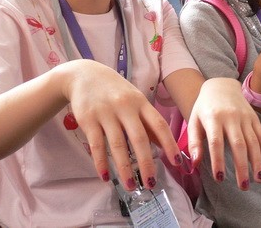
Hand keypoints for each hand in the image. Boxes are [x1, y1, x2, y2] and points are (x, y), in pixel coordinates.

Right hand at [63, 60, 180, 191]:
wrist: (83, 74)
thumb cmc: (114, 90)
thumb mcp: (134, 100)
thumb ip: (147, 121)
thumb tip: (162, 144)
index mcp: (140, 102)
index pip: (159, 124)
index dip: (169, 144)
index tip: (177, 162)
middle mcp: (125, 107)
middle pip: (139, 138)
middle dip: (147, 163)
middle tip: (151, 183)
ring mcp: (106, 113)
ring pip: (118, 145)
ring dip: (124, 169)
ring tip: (130, 186)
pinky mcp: (88, 119)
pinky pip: (97, 145)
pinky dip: (101, 163)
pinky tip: (105, 177)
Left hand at [187, 78, 260, 189]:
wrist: (221, 84)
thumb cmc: (205, 107)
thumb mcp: (194, 121)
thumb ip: (194, 142)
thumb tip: (195, 163)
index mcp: (213, 117)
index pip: (216, 141)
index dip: (218, 160)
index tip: (220, 179)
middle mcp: (231, 117)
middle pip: (238, 144)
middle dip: (242, 166)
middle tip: (243, 186)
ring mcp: (245, 117)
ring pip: (253, 141)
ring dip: (257, 161)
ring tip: (258, 179)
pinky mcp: (254, 118)